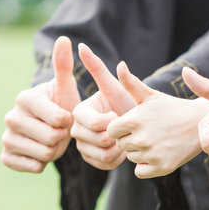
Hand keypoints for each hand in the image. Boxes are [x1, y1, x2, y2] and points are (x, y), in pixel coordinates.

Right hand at [1, 36, 80, 172]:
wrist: (51, 126)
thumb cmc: (62, 104)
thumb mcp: (65, 86)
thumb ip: (63, 65)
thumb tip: (65, 38)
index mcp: (24, 98)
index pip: (58, 119)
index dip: (68, 121)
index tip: (65, 116)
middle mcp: (10, 116)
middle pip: (50, 138)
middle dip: (61, 137)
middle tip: (59, 130)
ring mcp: (6, 137)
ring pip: (43, 154)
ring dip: (54, 149)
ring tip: (52, 138)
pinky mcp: (6, 156)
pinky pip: (32, 167)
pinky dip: (43, 163)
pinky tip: (42, 151)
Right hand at [70, 44, 132, 169]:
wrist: (134, 123)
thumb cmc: (124, 102)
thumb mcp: (112, 86)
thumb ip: (96, 67)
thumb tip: (80, 45)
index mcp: (77, 112)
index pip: (92, 122)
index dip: (109, 120)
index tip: (117, 113)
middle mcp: (74, 130)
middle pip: (98, 140)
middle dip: (117, 134)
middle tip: (122, 125)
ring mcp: (80, 147)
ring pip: (103, 155)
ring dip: (120, 146)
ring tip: (123, 135)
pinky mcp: (89, 161)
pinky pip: (106, 165)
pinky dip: (119, 158)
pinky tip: (121, 147)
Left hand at [107, 62, 208, 177]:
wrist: (198, 123)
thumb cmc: (170, 107)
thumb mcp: (150, 95)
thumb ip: (130, 82)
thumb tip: (119, 64)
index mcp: (134, 120)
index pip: (111, 131)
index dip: (120, 128)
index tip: (133, 124)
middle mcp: (141, 139)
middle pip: (120, 145)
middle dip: (129, 139)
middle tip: (146, 132)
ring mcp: (152, 154)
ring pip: (131, 158)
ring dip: (138, 152)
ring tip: (154, 140)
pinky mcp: (162, 168)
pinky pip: (139, 172)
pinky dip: (145, 166)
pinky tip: (156, 153)